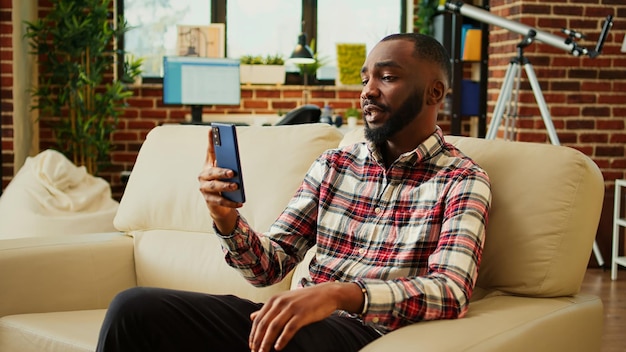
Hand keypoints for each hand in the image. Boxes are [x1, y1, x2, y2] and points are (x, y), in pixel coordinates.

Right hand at [198, 129, 241, 233]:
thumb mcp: (226, 171)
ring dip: (226, 186)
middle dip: (222, 171)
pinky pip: (220, 201)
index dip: (211, 141)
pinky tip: (241, 201)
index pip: (209, 151)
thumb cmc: (223, 183)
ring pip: (215, 186)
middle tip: (233, 172)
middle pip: (212, 172)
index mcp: (208, 165)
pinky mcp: (209, 200)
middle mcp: (203, 176)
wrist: (217, 204)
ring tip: (236, 186)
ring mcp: (204, 189)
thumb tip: (233, 154)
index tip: (212, 129)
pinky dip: (231, 202)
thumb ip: (229, 162)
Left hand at [248, 282, 363, 351]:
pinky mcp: (302, 314)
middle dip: (257, 340)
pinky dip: (282, 339)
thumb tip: (252, 316)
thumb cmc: (305, 299)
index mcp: (274, 300)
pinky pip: (289, 329)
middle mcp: (280, 302)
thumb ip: (268, 309)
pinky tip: (278, 348)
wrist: (326, 294)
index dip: (253, 334)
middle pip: (264, 324)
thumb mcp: (284, 301)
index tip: (251, 346)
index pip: (259, 319)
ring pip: (274, 327)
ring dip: (267, 342)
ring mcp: (291, 307)